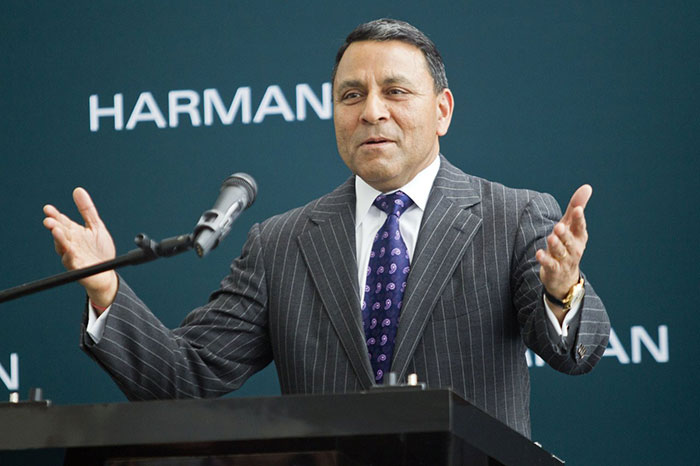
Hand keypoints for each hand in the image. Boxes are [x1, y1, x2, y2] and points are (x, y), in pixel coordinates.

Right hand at [43, 188, 117, 309]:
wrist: (106, 273)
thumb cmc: (100, 250)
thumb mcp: (96, 226)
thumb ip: (87, 210)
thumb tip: (78, 190)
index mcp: (74, 233)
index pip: (62, 222)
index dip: (55, 215)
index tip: (48, 208)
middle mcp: (70, 243)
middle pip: (60, 233)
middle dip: (54, 226)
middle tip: (48, 220)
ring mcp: (72, 256)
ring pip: (63, 247)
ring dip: (59, 239)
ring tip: (56, 230)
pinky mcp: (78, 268)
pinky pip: (72, 262)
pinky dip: (70, 256)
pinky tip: (69, 250)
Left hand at [536, 184, 591, 300]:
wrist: (564, 277)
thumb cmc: (568, 245)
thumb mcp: (571, 226)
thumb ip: (576, 206)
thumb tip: (587, 187)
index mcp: (579, 236)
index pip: (580, 226)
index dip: (579, 218)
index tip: (577, 209)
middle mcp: (574, 248)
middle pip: (569, 240)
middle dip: (565, 233)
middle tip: (559, 226)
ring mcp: (565, 260)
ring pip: (560, 251)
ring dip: (555, 245)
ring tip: (551, 238)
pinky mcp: (554, 270)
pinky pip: (550, 265)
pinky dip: (545, 260)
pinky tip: (539, 254)